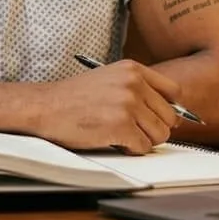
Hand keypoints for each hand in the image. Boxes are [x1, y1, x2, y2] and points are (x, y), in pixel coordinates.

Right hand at [31, 60, 181, 154]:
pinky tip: (113, 140)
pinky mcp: (121, 125)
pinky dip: (131, 150)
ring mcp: (128, 104)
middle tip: (131, 129)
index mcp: (132, 69)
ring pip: (160, 135)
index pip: (174, 91)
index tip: (156, 117)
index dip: (167, 109)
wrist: (44, 106)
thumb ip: (137, 89)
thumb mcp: (108, 79)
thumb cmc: (72, 97)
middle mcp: (133, 84)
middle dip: (153, 129)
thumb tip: (172, 114)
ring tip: (120, 134)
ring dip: (143, 140)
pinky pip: (143, 147)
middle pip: (170, 117)